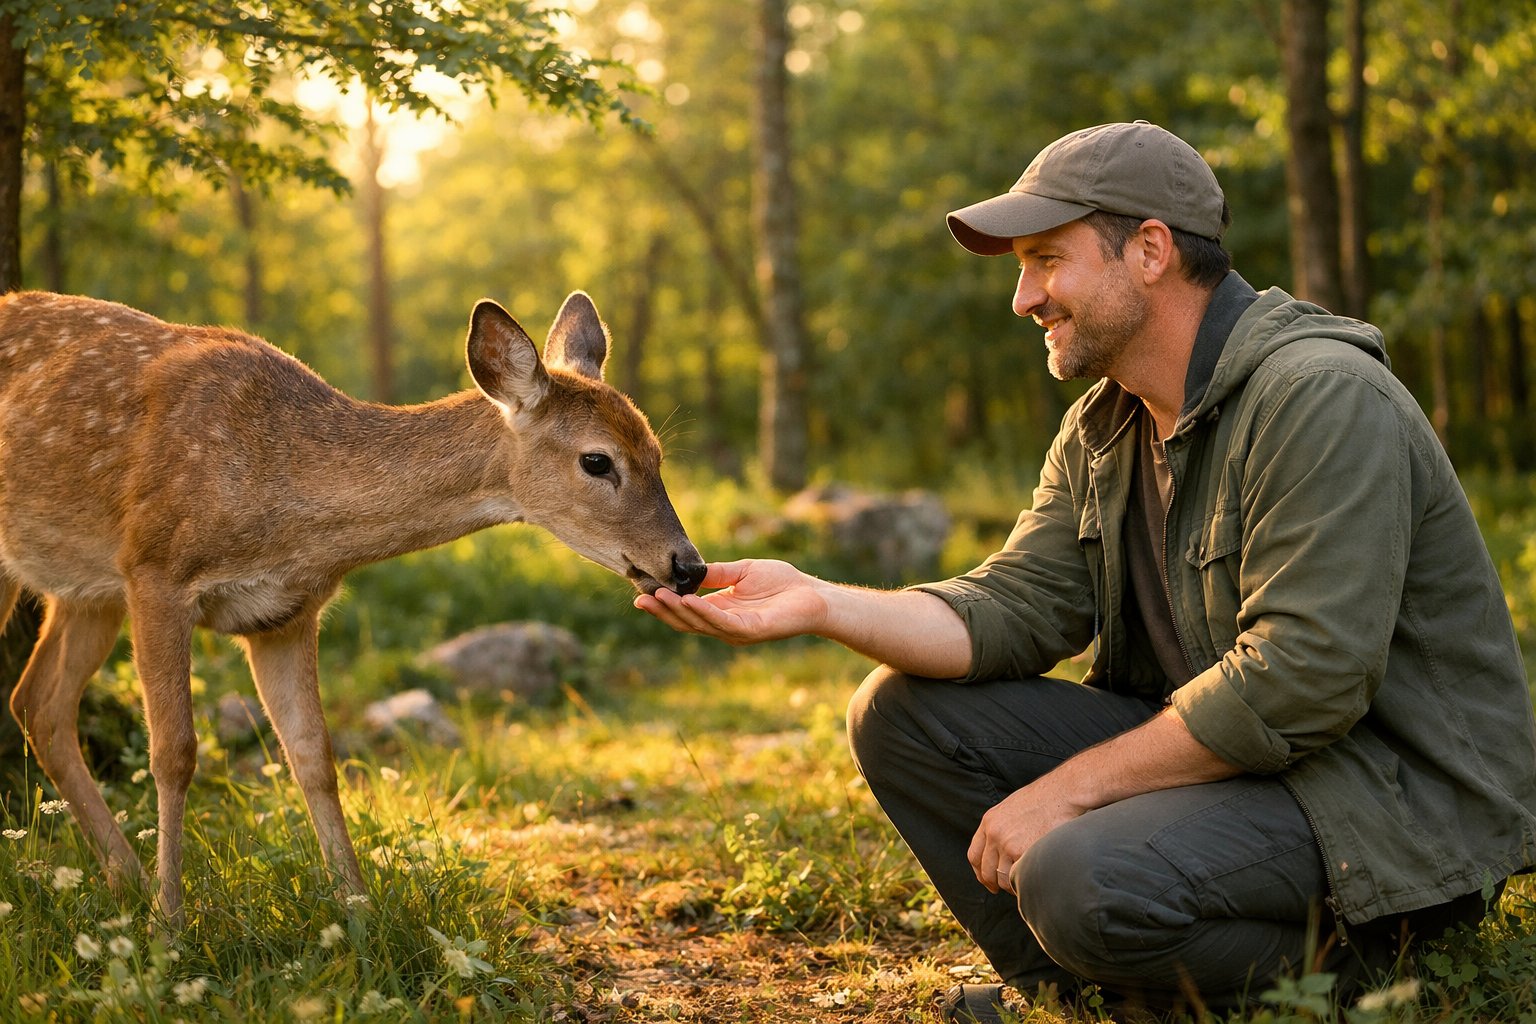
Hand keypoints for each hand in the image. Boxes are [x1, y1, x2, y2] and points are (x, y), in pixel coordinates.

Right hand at [632, 559, 829, 645]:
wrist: (814, 595)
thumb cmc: (783, 583)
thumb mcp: (742, 571)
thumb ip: (718, 573)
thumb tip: (691, 570)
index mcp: (722, 611)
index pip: (687, 611)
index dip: (665, 603)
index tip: (643, 592)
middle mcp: (725, 625)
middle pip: (687, 621)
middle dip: (663, 611)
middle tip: (642, 598)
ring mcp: (737, 631)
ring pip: (700, 623)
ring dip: (678, 610)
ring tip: (659, 596)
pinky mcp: (751, 631)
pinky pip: (722, 622)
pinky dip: (704, 611)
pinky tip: (689, 600)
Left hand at [968, 777, 1087, 895]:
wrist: (1062, 793)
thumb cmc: (1044, 799)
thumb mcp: (1012, 808)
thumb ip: (1002, 827)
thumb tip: (1001, 849)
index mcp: (989, 821)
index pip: (974, 855)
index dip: (980, 872)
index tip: (987, 881)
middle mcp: (994, 834)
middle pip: (986, 870)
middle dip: (994, 883)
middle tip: (1005, 889)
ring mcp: (1007, 844)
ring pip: (1002, 878)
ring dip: (1011, 885)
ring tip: (1023, 884)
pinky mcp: (1023, 852)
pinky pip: (1018, 877)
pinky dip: (1023, 883)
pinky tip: (1032, 880)